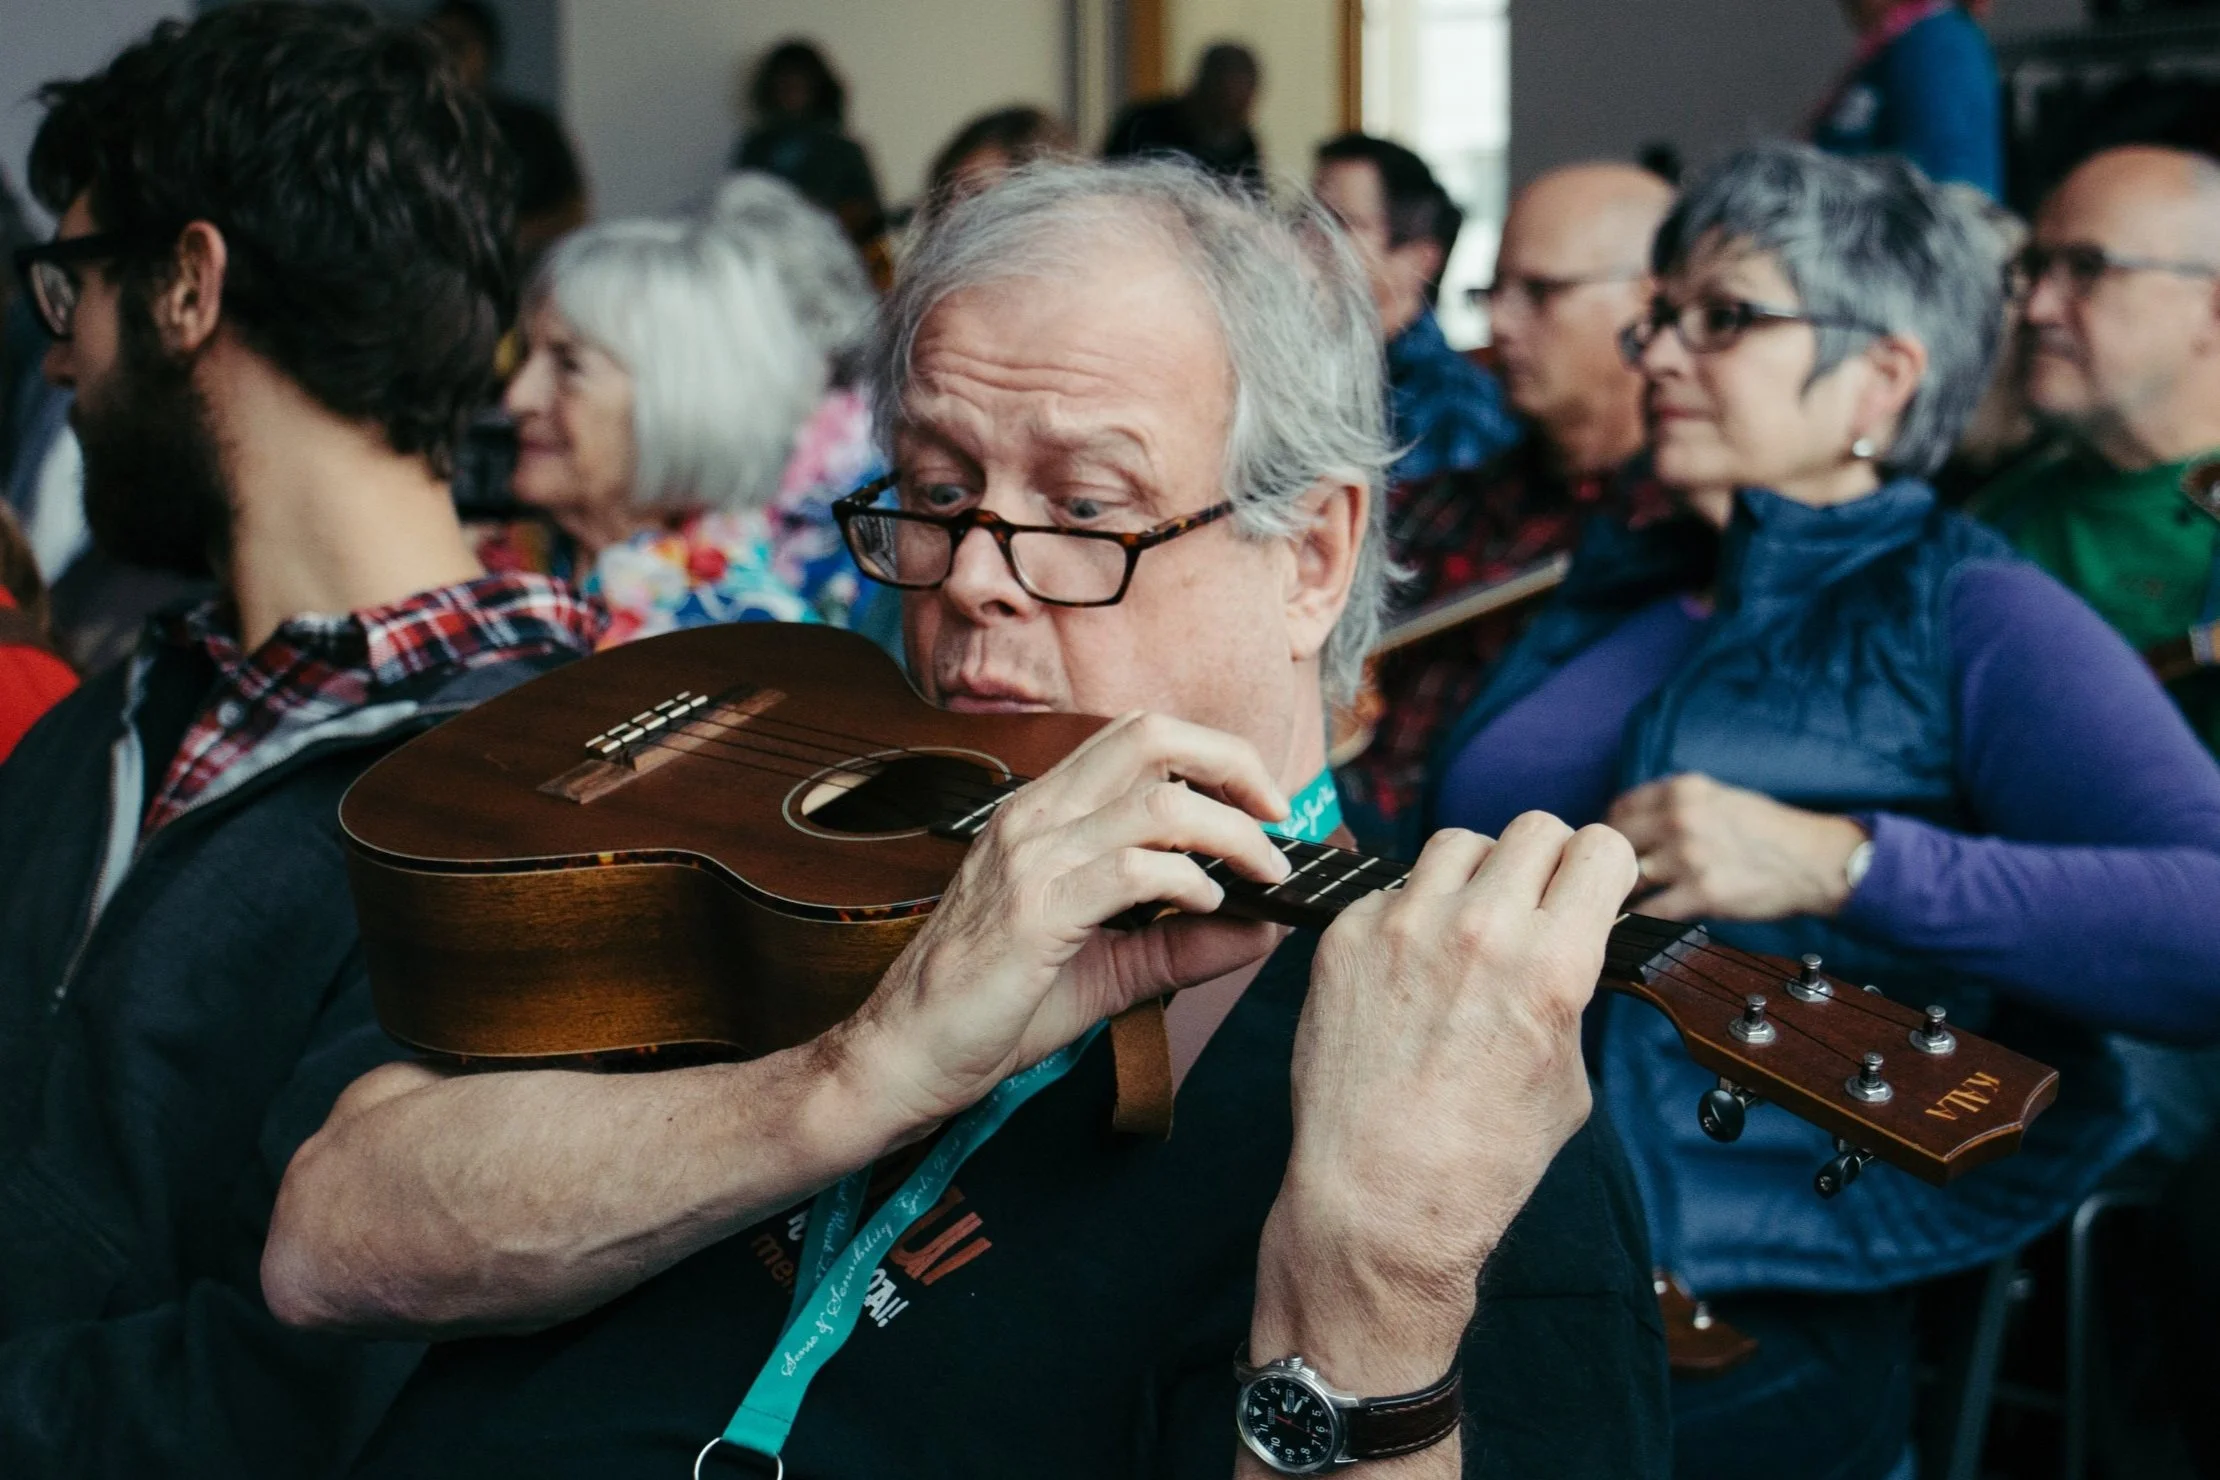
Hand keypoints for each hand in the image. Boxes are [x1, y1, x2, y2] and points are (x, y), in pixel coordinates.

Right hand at [842, 712, 1291, 1133]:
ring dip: (1233, 835)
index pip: (1139, 738)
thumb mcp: (1107, 968)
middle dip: (1234, 765)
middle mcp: (1035, 817)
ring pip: (1158, 803)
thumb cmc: (992, 1009)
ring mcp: (1031, 859)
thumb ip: (1182, 942)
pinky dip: (1192, 883)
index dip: (1214, 756)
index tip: (1264, 805)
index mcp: (1044, 813)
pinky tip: (1213, 908)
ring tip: (1266, 875)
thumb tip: (1267, 926)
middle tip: (1279, 819)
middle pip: (1151, 737)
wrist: (904, 1057)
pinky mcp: (1034, 911)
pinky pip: (1133, 870)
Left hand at [1250, 814, 1636, 1393]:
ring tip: (1465, 930)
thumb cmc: (1482, 1156)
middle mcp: (1480, 927)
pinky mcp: (1343, 936)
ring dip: (1473, 876)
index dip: (1602, 870)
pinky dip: (1407, 917)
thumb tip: (1564, 946)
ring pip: (1457, 845)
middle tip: (1532, 906)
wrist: (1379, 1196)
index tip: (1590, 890)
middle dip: (1543, 863)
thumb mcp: (1567, 1076)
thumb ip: (1569, 992)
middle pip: (1532, 829)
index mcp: (1554, 961)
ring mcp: (1403, 925)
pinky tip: (1405, 971)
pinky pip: (1390, 891)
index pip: (1600, 847)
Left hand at [1606, 773, 1867, 922]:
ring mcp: (1689, 857)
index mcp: (1682, 790)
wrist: (1814, 861)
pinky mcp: (1701, 894)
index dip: (1609, 832)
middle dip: (1608, 863)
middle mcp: (1680, 818)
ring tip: (1619, 904)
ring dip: (1621, 893)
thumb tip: (1626, 824)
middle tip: (1607, 880)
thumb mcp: (1718, 798)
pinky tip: (1637, 923)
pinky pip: (1648, 911)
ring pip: (1627, 877)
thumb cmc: (1767, 831)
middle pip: (1614, 841)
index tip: (1608, 849)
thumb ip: (1673, 805)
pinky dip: (1637, 920)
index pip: (1619, 808)